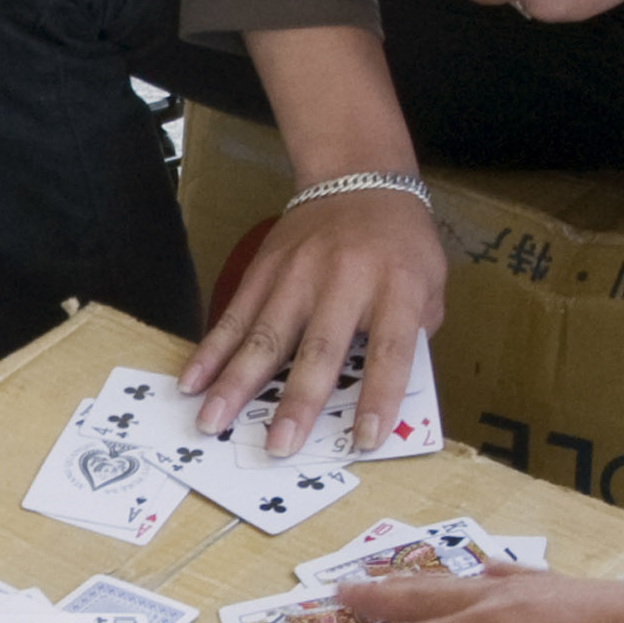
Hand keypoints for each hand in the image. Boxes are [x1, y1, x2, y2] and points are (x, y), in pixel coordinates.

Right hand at [182, 183, 446, 449]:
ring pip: (265, 336)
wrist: (357, 176)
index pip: (390, 350)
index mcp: (396, 287)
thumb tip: (387, 394)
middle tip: (277, 446)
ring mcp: (298, 274)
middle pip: (319, 349)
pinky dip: (211, 350)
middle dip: (296, 402)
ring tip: (213, 422)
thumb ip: (415, 335)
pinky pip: (235, 315)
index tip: (364, 439)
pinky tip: (192, 380)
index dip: (378, 396)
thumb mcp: (431, 283)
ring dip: (236, 383)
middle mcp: (344, 281)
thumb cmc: (400, 242)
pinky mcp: (264, 269)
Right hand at [297, 567, 623, 622]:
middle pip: (414, 604)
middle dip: (369, 606)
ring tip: (378, 578)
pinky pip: (495, 573)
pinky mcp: (554, 589)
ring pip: (447, 583)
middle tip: (328, 598)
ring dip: (407, 584)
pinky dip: (470, 572)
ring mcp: (522, 591)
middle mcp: (487, 605)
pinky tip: (476, 568)